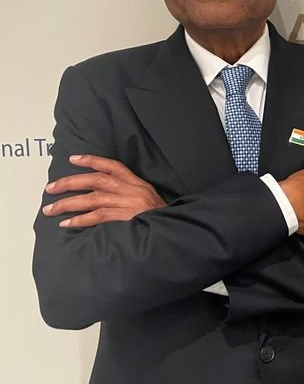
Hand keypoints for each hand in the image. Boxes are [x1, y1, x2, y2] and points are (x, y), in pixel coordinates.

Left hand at [43, 154, 166, 227]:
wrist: (172, 227)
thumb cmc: (158, 214)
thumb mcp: (147, 195)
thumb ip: (128, 191)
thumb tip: (101, 193)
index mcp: (136, 182)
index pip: (111, 166)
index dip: (92, 160)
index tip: (73, 159)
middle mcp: (128, 190)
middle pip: (95, 180)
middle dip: (70, 182)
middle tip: (50, 188)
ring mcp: (125, 204)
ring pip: (91, 199)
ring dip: (68, 204)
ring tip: (50, 209)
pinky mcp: (123, 218)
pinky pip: (96, 217)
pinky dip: (80, 220)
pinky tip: (67, 223)